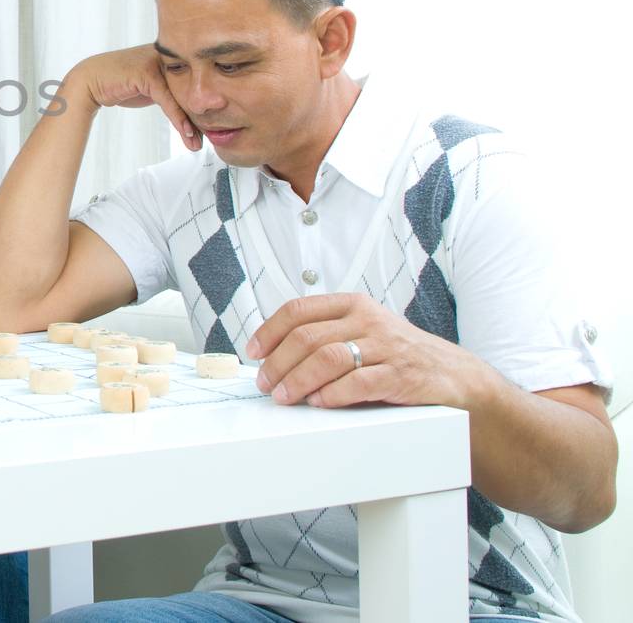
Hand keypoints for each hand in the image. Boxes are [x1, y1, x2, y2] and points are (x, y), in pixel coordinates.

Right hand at [68, 45, 201, 149]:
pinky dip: (178, 118)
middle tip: (208, 139)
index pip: (194, 83)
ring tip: (196, 143)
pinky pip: (168, 99)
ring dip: (191, 122)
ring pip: (181, 95)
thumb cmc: (119, 83)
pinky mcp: (147, 72)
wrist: (90, 80)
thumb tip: (191, 111)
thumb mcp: (151, 88)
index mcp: (171, 55)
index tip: (209, 130)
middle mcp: (167, 56)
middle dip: (200, 117)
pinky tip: (185, 133)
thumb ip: (170, 91)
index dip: (202, 107)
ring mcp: (157, 62)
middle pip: (192, 89)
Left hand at [247, 292, 487, 409]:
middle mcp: (368, 320)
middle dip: (278, 362)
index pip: (299, 310)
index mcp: (353, 305)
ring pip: (328, 358)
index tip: (254, 351)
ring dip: (298, 380)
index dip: (269, 330)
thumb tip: (274, 358)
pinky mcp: (401, 375)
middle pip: (307, 336)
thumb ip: (327, 337)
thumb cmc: (398, 357)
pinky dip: (333, 394)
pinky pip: (358, 383)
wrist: (454, 376)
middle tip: (266, 383)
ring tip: (285, 396)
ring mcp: (386, 346)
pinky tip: (319, 402)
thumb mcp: (363, 333)